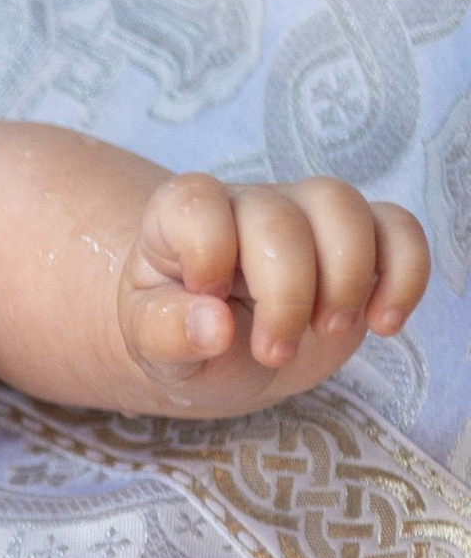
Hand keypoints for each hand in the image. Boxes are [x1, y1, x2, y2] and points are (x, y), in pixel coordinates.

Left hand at [122, 174, 428, 394]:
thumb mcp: (153, 346)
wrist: (228, 351)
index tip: (211, 302)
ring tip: (328, 331)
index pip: (195, 203)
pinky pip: (399, 229)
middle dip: (286, 296)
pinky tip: (384, 324)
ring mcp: (307, 213)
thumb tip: (215, 326)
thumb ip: (165, 333)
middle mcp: (249, 204)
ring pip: (344, 207)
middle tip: (274, 354)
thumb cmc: (185, 337)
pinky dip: (405, 275)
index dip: (207, 251)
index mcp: (182, 220)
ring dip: (346, 279)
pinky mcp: (361, 238)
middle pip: (280, 219)